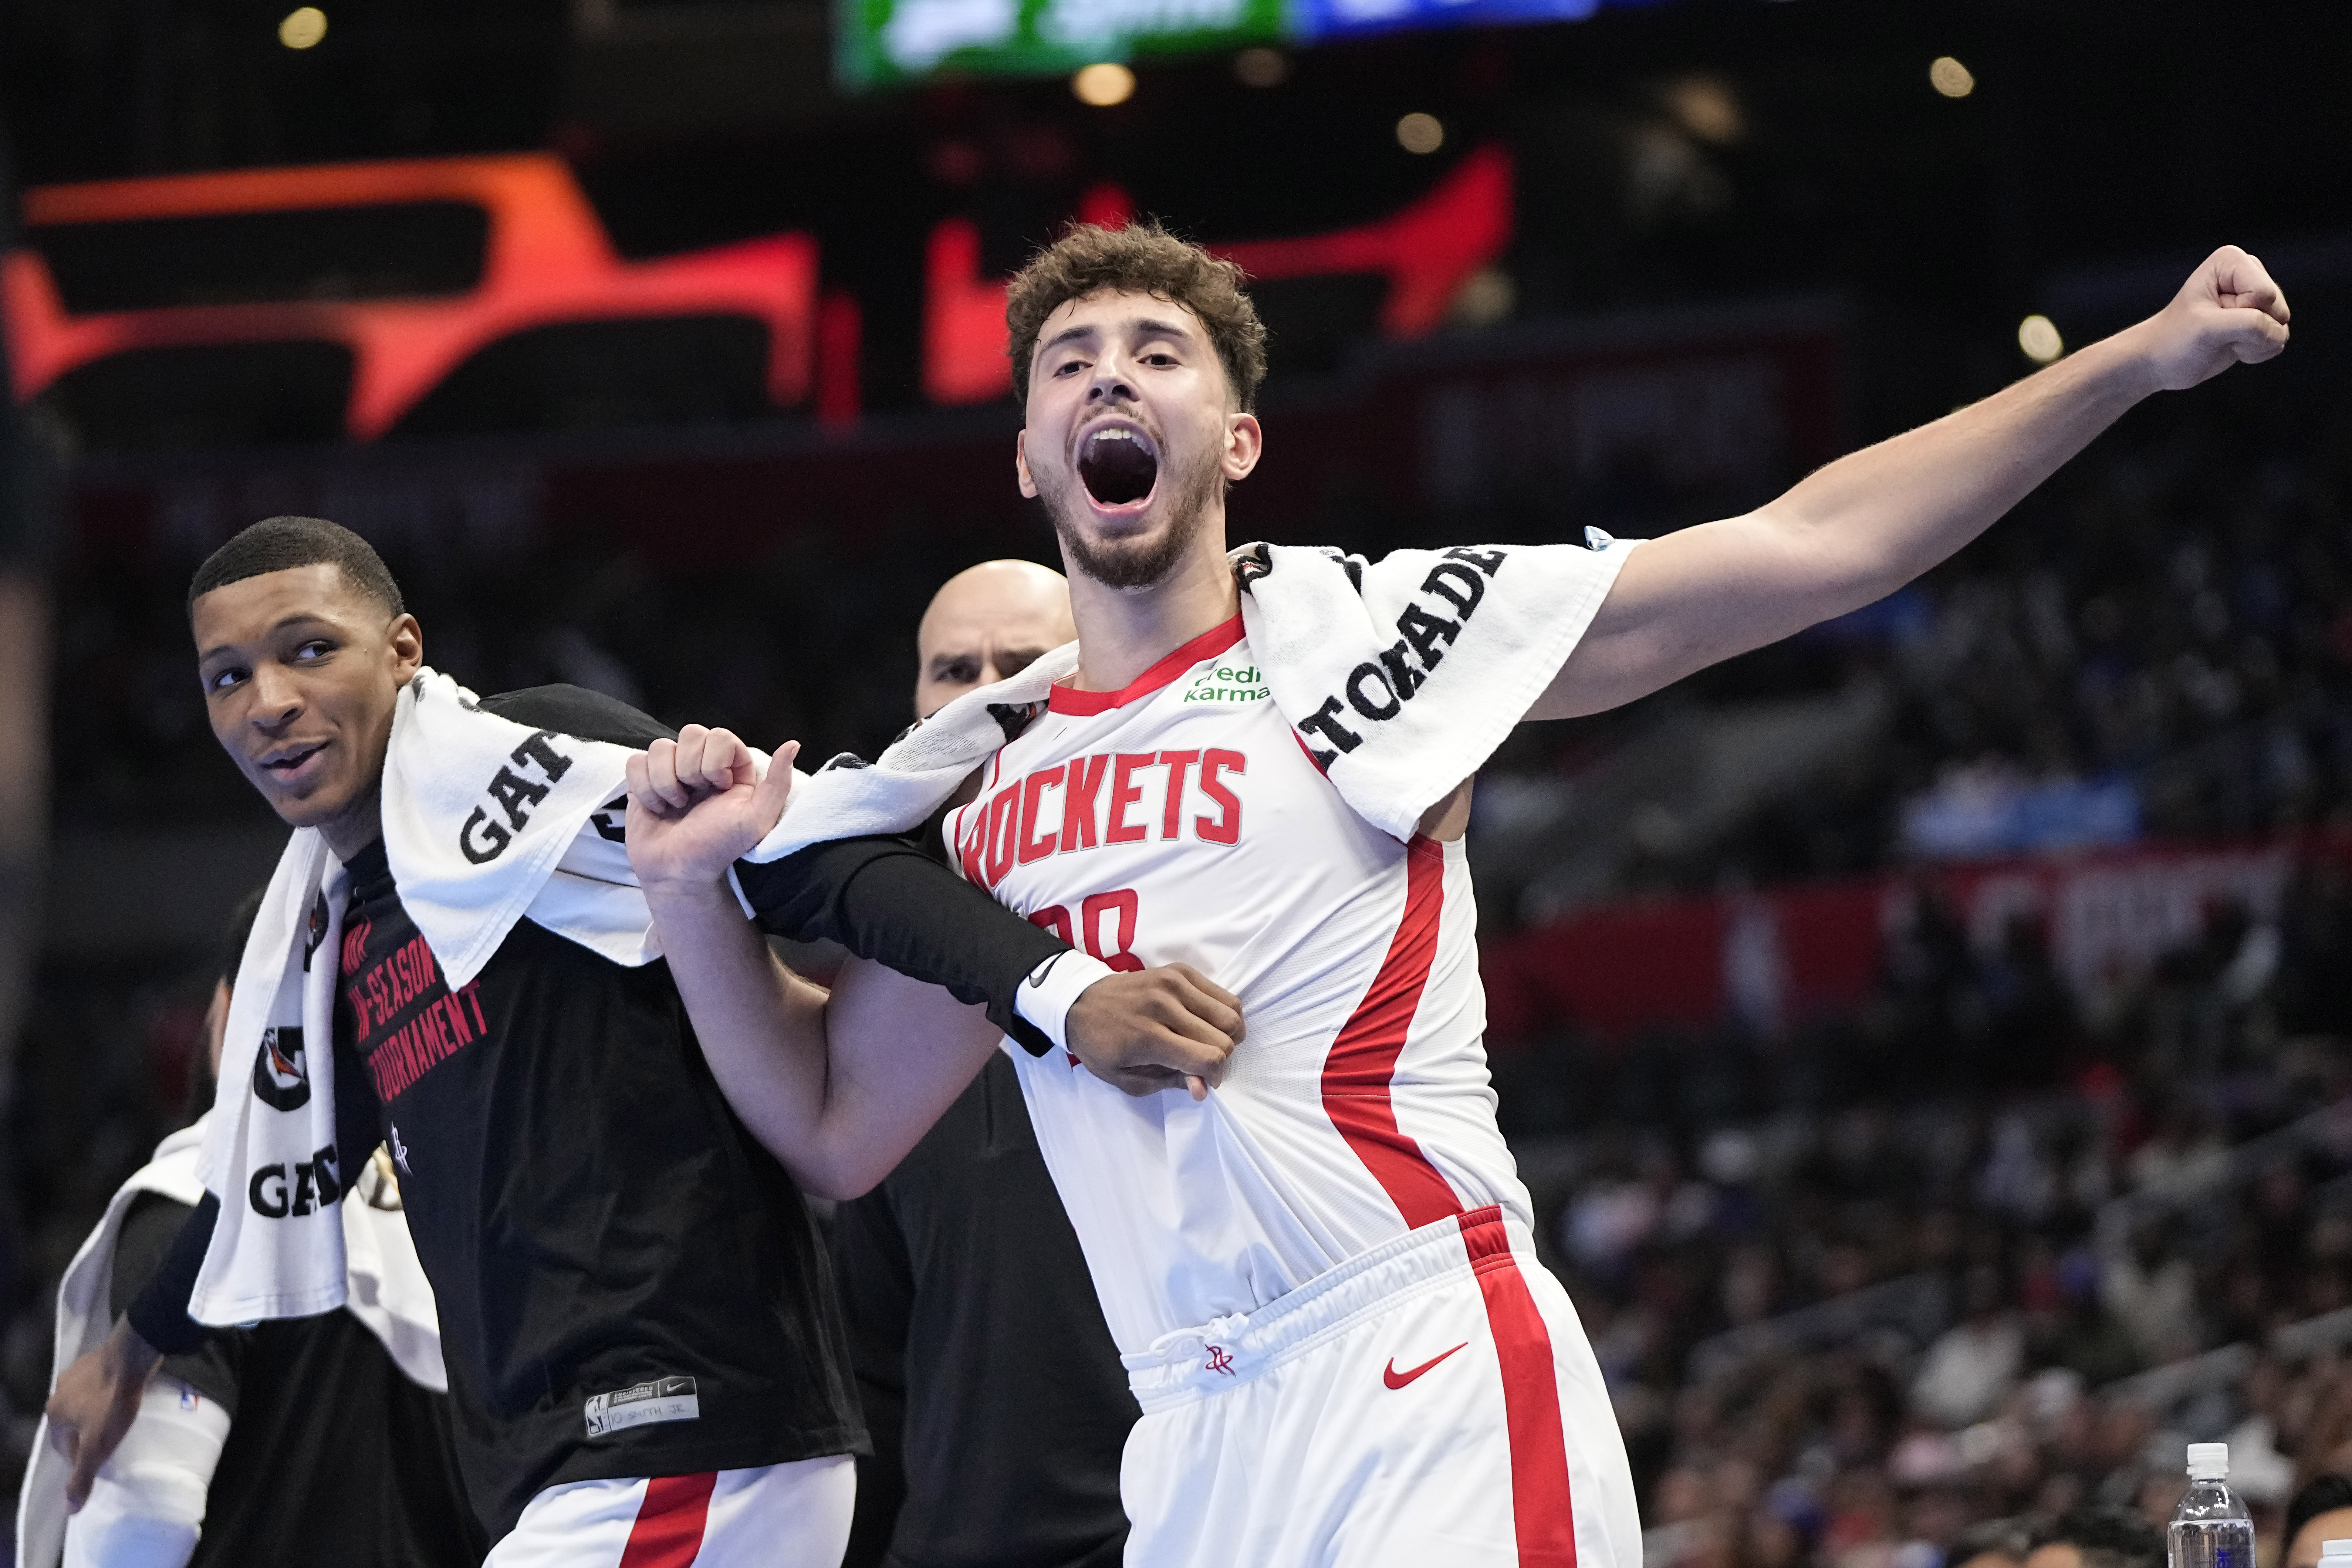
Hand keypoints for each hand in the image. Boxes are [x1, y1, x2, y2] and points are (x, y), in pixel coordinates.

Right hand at [47, 1317, 161, 1511]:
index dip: (82, 1459)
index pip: (64, 1447)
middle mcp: (59, 1391)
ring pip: (86, 1403)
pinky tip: (123, 1398)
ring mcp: (77, 1372)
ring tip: (119, 1422)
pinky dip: (108, 1395)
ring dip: (98, 1414)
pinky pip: (100, 1385)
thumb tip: (69, 1510)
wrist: (134, 1354)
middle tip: (112, 1443)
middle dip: (89, 1436)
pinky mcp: (97, 1358)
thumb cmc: (112, 1402)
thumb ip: (82, 1477)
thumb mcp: (97, 1446)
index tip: (101, 1462)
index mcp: (54, 1413)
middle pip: (74, 1425)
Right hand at [626, 728, 797, 892]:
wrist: (679, 874)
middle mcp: (702, 763)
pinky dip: (644, 788)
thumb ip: (778, 783)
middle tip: (694, 799)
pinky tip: (657, 807)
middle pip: (690, 733)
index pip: (720, 735)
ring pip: (660, 747)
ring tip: (675, 807)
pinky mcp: (644, 781)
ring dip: (665, 783)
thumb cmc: (718, 848)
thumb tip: (793, 744)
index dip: (715, 760)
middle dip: (690, 770)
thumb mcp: (756, 820)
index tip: (718, 787)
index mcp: (731, 767)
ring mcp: (671, 771)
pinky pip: (636, 762)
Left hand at [1066, 963, 1244, 1099]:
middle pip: (1224, 1037)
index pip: (1208, 1058)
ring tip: (1207, 1041)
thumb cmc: (1102, 1046)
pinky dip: (1222, 1013)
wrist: (1080, 1002)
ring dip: (1227, 1034)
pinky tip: (1205, 1022)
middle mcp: (1163, 1005)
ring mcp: (1173, 983)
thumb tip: (1204, 1087)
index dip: (1214, 1076)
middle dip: (1220, 1057)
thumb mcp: (1127, 1079)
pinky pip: (1223, 994)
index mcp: (1147, 1037)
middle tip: (1201, 1062)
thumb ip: (1169, 1082)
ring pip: (1232, 1013)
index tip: (1203, 1081)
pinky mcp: (1180, 970)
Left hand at [2134, 245, 2290, 390]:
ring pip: (2280, 325)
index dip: (2239, 312)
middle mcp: (2249, 274)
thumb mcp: (2207, 328)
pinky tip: (2231, 346)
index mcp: (2232, 261)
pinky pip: (2277, 339)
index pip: (2263, 293)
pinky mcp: (2261, 321)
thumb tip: (2279, 333)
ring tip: (2222, 339)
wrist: (2161, 361)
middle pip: (2276, 308)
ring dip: (2252, 342)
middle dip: (2248, 329)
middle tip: (2216, 331)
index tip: (2211, 315)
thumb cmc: (2175, 339)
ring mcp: (2257, 298)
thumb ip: (2250, 324)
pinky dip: (2255, 350)